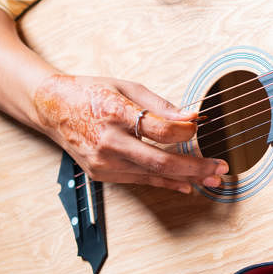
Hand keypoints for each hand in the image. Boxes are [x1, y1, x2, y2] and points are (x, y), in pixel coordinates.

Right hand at [32, 73, 226, 193]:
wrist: (52, 108)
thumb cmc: (90, 93)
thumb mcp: (127, 87)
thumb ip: (160, 106)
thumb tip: (191, 118)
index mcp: (115, 113)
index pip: (159, 129)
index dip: (185, 131)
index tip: (199, 127)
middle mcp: (108, 141)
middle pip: (160, 160)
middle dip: (195, 166)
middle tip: (220, 168)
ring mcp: (103, 161)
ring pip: (152, 174)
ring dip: (186, 178)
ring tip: (212, 179)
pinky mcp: (101, 173)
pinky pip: (140, 179)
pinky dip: (165, 182)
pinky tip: (186, 185)